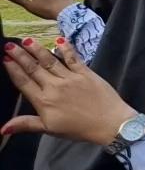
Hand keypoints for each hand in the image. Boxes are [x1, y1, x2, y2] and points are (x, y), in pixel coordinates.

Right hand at [3, 38, 137, 145]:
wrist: (110, 123)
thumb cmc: (78, 128)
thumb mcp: (49, 129)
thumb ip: (26, 124)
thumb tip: (2, 129)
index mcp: (44, 101)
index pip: (24, 82)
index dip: (13, 69)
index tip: (4, 58)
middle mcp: (54, 87)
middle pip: (34, 68)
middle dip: (20, 55)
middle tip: (10, 44)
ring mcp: (71, 78)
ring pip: (50, 60)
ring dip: (38, 49)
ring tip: (27, 40)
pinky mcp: (86, 73)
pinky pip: (73, 58)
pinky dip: (65, 49)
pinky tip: (58, 41)